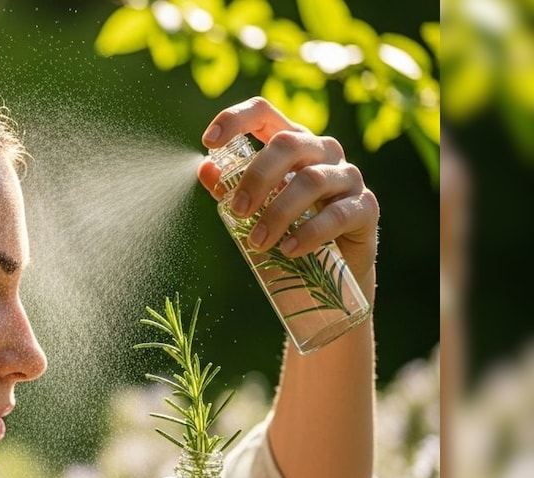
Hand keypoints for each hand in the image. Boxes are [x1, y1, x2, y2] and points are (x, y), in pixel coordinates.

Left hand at [196, 97, 379, 291]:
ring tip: (257, 242)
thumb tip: (205, 169)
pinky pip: (338, 214)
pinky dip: (308, 233)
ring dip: (278, 213)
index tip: (208, 141)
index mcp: (291, 143)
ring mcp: (347, 176)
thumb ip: (232, 187)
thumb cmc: (288, 229)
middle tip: (238, 210)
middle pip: (288, 143)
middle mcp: (322, 151)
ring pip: (312, 180)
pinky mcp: (365, 206)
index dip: (236, 120)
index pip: (264, 113)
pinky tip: (288, 249)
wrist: (332, 271)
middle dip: (257, 177)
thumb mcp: (256, 207)